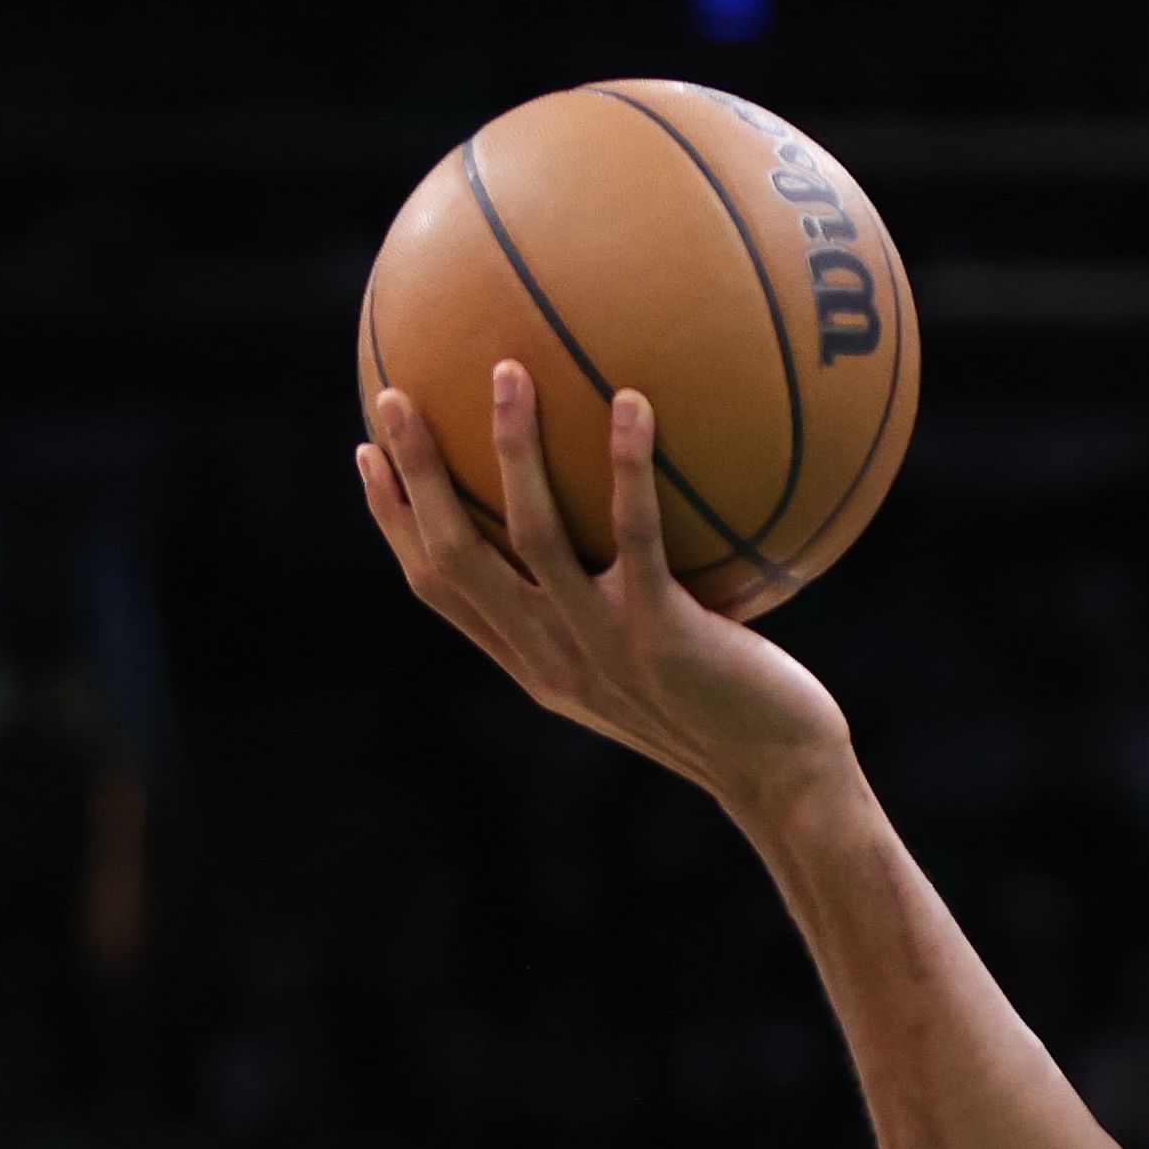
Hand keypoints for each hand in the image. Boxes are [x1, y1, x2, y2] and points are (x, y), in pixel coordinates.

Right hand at [358, 364, 854, 824]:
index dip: (395, 521)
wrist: (782, 777)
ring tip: (507, 371)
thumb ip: (611, 605)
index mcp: (535, 663)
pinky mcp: (662, 635)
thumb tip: (612, 519)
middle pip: (455, 557)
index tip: (366, 455)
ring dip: (512, 449)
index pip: (438, 586)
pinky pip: (638, 535)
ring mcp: (602, 646)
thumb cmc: (731, 710)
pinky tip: (633, 402)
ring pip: (531, 536)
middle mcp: (552, 657)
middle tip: (392, 397)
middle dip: (417, 476)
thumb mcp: (650, 663)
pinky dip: (627, 466)